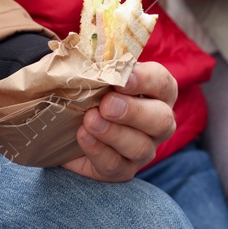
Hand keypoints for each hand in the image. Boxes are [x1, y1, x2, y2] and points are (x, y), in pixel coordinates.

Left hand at [62, 62, 178, 181]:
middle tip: (107, 105)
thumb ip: (96, 64)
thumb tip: (92, 58)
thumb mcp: (91, 71)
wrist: (65, 121)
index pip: (162, 82)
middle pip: (161, 119)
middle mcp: (158, 122)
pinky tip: (83, 136)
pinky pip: (117, 166)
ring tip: (89, 120)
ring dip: (113, 133)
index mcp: (157, 91)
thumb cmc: (86, 88)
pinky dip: (98, 151)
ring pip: (141, 147)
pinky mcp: (123, 170)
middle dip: (134, 112)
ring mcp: (144, 149)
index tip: (122, 79)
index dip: (145, 80)